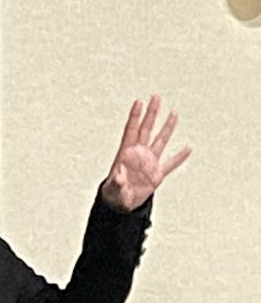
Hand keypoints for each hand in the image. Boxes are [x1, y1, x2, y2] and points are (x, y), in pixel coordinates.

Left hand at [101, 95, 191, 211]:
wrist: (121, 205)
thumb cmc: (114, 194)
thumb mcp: (114, 189)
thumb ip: (117, 182)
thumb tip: (119, 176)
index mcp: (126, 154)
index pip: (131, 130)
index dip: (135, 116)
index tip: (139, 102)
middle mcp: (139, 154)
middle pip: (146, 129)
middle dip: (151, 114)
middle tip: (156, 97)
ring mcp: (149, 163)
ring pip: (160, 141)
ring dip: (167, 128)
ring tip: (174, 113)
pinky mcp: (156, 174)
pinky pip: (170, 164)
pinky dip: (179, 157)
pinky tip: (188, 148)